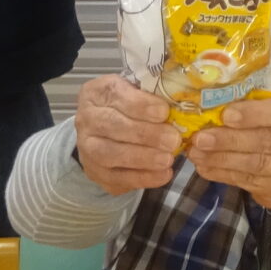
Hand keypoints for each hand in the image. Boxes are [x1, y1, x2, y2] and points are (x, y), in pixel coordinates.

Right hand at [74, 75, 185, 193]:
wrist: (106, 132)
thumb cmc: (130, 107)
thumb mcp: (138, 92)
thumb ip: (154, 94)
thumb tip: (184, 102)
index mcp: (97, 92)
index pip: (115, 95)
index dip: (140, 104)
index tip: (164, 112)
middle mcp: (86, 119)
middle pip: (112, 126)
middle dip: (145, 134)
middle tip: (173, 140)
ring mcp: (86, 148)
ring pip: (110, 154)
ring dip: (142, 158)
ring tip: (168, 159)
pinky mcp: (95, 172)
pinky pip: (116, 178)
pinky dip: (142, 178)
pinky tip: (164, 174)